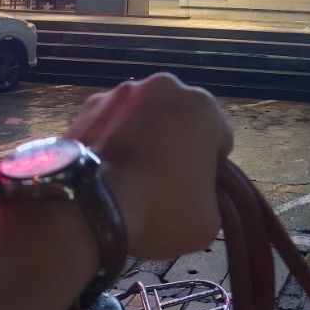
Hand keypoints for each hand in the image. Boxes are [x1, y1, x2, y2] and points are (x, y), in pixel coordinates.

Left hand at [66, 73, 232, 259]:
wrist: (89, 203)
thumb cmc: (160, 207)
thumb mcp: (208, 222)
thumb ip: (212, 198)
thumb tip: (196, 194)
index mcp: (204, 106)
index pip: (219, 139)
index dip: (210, 168)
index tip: (194, 191)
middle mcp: (166, 86)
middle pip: (180, 121)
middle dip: (176, 145)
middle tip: (163, 184)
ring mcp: (124, 91)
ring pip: (144, 118)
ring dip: (143, 138)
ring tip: (129, 177)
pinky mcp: (89, 104)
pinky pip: (111, 123)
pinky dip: (112, 140)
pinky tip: (105, 170)